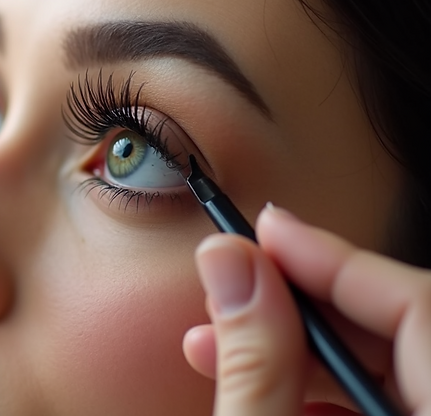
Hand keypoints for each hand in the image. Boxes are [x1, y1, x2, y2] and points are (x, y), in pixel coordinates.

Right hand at [183, 205, 429, 414]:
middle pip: (405, 326)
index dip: (334, 258)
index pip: (419, 303)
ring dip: (301, 348)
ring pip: (395, 366)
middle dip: (304, 304)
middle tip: (233, 288)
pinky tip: (259, 392)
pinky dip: (322, 389)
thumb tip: (230, 264)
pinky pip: (389, 401)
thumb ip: (254, 362)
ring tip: (220, 349)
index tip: (268, 232)